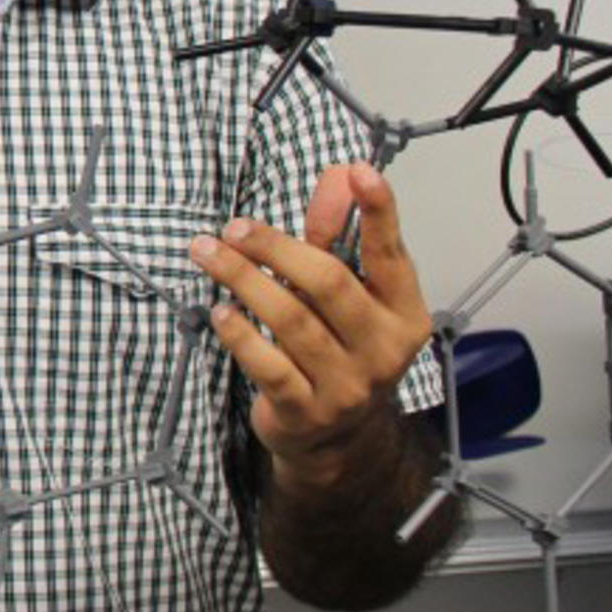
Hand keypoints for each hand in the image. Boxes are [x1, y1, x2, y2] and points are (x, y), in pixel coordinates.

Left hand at [194, 163, 432, 488]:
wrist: (336, 439)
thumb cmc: (337, 347)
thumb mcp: (342, 289)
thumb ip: (335, 233)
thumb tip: (339, 173)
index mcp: (403, 313)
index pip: (391, 255)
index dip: (379, 212)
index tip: (360, 172)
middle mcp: (383, 349)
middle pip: (329, 284)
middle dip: (276, 248)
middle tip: (234, 227)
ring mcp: (346, 385)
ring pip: (291, 320)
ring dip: (243, 280)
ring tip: (208, 254)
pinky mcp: (306, 410)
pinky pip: (268, 364)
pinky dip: (240, 333)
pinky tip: (219, 311)